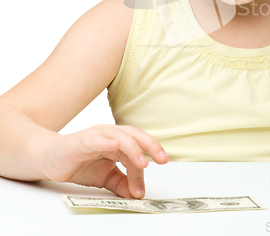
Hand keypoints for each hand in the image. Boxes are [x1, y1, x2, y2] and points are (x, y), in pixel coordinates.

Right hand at [39, 124, 168, 197]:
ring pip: (121, 137)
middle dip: (150, 147)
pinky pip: (97, 139)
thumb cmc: (78, 163)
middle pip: (136, 136)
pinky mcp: (82, 141)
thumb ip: (121, 182)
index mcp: (119, 141)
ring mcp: (97, 135)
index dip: (148, 161)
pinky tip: (115, 146)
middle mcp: (111, 135)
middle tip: (162, 160)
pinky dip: (107, 141)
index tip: (153, 178)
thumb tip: (137, 192)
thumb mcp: (104, 177)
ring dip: (133, 149)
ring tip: (142, 162)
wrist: (49, 158)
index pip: (138, 149)